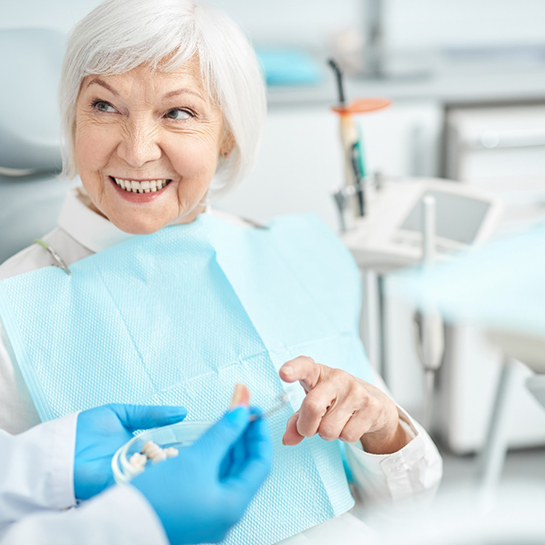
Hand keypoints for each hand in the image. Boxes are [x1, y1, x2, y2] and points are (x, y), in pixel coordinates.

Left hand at [74, 404, 186, 499]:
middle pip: (162, 465)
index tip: (195, 441)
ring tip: (180, 460)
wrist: (60, 445)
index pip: (164, 449)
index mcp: (138, 448)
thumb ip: (151, 414)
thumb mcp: (123, 413)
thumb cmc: (86, 428)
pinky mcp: (117, 486)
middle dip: (175, 460)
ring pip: (153, 475)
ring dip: (163, 469)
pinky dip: (148, 477)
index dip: (178, 447)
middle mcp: (136, 464)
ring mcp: (128, 475)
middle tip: (192, 452)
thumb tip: (182, 411)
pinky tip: (158, 469)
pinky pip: (137, 483)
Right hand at [132, 406, 271, 544]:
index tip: (255, 411)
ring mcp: (209, 515)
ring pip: (228, 473)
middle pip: (244, 468)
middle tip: (239, 411)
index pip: (260, 464)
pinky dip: (214, 458)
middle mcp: (225, 514)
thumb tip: (242, 412)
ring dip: (228, 446)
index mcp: (233, 506)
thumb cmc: (157, 499)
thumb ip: (222, 433)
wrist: (117, 526)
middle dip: (243, 437)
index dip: (259, 434)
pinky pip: (212, 480)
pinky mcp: (193, 512)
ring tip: (225, 420)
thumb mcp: (195, 459)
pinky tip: (209, 441)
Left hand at [279, 356, 408, 453]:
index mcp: (318, 373)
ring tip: (336, 421)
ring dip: (328, 434)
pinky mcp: (372, 406)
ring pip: (329, 429)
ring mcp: (357, 391)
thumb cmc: (333, 400)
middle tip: (311, 427)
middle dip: (306, 427)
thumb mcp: (312, 404)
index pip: (304, 366)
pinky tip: (350, 423)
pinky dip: (345, 436)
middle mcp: (338, 377)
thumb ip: (296, 420)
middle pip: (312, 407)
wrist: (372, 402)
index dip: (294, 369)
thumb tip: (287, 440)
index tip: (284, 373)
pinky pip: (347, 436)